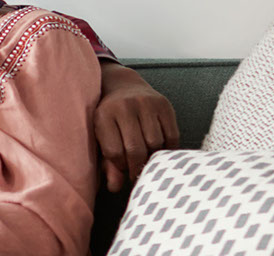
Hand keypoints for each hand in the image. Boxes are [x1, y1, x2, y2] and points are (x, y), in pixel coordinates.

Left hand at [95, 63, 179, 191]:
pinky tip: (160, 152)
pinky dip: (168, 149)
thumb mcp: (101, 137)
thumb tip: (115, 188)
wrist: (123, 86)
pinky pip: (171, 135)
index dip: (120, 167)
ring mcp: (145, 103)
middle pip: (136, 149)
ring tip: (147, 160)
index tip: (123, 170)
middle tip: (138, 173)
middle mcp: (124, 106)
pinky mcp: (164, 104)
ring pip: (155, 143)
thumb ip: (108, 162)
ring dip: (153, 157)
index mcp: (104, 115)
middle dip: (137, 167)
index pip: (114, 152)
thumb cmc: (110, 118)